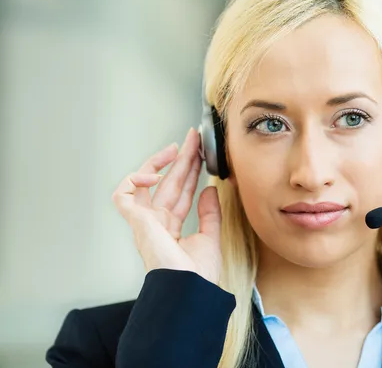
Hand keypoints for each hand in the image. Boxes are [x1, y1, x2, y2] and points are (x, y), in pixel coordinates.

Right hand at [111, 127, 222, 283]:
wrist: (189, 289)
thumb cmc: (198, 276)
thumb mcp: (210, 238)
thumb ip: (209, 214)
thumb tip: (209, 189)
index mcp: (171, 229)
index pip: (181, 194)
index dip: (190, 173)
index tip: (200, 155)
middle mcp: (156, 224)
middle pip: (168, 183)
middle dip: (181, 160)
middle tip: (193, 139)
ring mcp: (144, 222)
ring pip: (147, 183)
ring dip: (161, 162)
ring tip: (177, 146)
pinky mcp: (136, 221)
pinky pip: (123, 194)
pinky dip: (135, 180)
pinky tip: (154, 173)